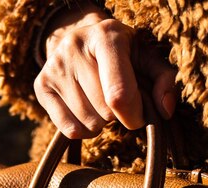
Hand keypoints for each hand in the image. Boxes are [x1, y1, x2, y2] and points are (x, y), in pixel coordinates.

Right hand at [34, 5, 177, 138]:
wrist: (80, 39)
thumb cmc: (121, 55)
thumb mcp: (146, 59)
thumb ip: (164, 80)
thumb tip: (166, 109)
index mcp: (106, 36)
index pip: (118, 95)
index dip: (133, 115)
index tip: (138, 116)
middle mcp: (75, 47)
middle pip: (104, 112)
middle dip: (117, 116)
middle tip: (115, 102)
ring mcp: (55, 67)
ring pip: (87, 123)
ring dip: (100, 123)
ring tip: (100, 103)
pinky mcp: (41, 85)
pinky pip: (68, 129)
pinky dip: (83, 130)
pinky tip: (86, 113)